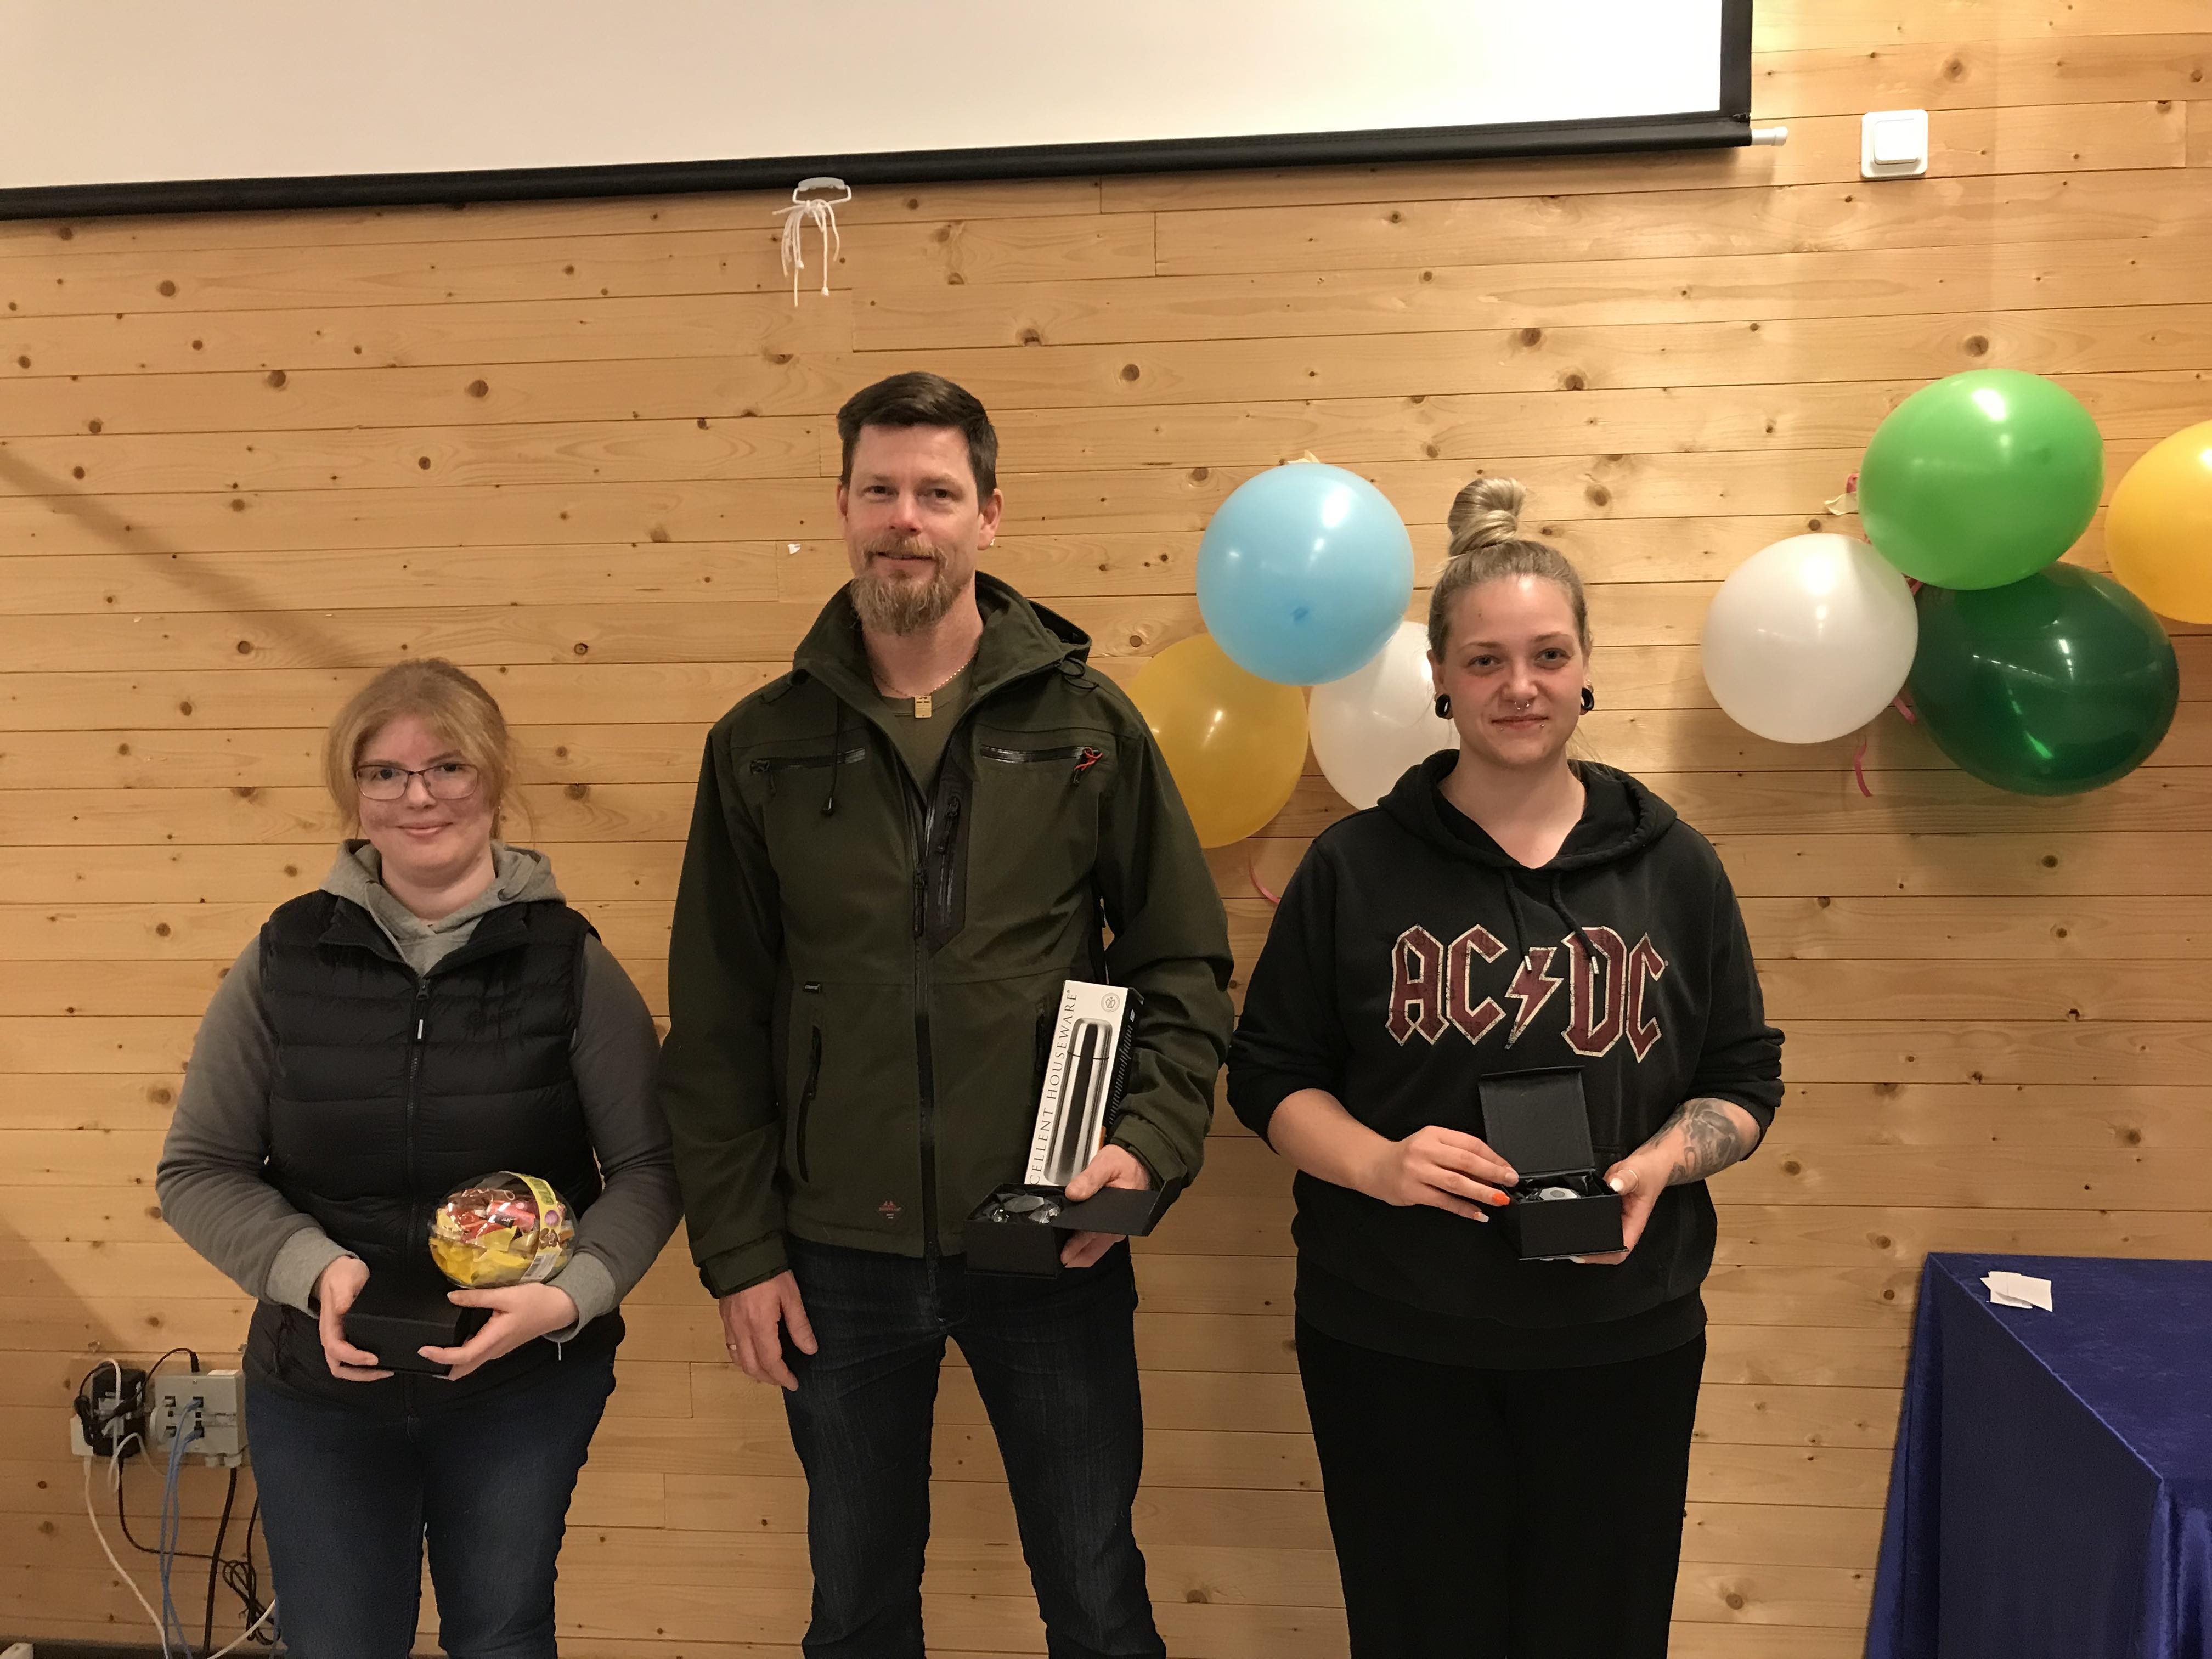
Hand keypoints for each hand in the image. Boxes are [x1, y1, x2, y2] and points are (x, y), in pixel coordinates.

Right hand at [313, 1256, 391, 1381]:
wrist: (337, 1271)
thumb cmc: (342, 1275)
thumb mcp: (345, 1279)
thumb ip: (344, 1293)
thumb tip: (343, 1308)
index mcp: (330, 1326)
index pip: (337, 1350)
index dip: (355, 1358)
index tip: (374, 1358)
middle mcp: (331, 1337)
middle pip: (339, 1367)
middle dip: (360, 1374)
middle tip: (384, 1370)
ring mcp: (338, 1339)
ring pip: (344, 1367)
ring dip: (362, 1373)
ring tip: (385, 1370)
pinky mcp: (346, 1338)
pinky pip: (351, 1360)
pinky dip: (363, 1367)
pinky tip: (382, 1362)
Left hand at [418, 1282, 579, 1379]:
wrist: (560, 1308)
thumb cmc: (535, 1301)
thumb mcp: (506, 1295)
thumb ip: (477, 1297)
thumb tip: (450, 1297)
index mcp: (493, 1339)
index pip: (461, 1356)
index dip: (440, 1356)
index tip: (423, 1349)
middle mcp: (494, 1350)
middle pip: (464, 1368)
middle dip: (443, 1368)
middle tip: (423, 1358)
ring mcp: (498, 1349)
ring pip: (471, 1363)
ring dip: (452, 1362)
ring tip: (434, 1351)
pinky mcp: (502, 1344)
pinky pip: (478, 1356)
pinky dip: (463, 1355)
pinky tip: (456, 1343)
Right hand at [719, 1271, 816, 1390]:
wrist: (741, 1252)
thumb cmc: (769, 1272)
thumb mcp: (791, 1296)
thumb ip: (799, 1325)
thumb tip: (810, 1350)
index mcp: (760, 1326)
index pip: (771, 1362)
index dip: (782, 1377)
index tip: (794, 1383)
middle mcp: (741, 1330)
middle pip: (752, 1366)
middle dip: (768, 1378)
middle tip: (783, 1381)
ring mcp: (729, 1325)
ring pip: (738, 1359)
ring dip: (753, 1371)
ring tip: (768, 1374)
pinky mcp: (724, 1317)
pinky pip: (730, 1347)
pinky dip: (741, 1358)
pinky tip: (750, 1355)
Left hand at [1060, 1144, 1151, 1269]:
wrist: (1142, 1162)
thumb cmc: (1126, 1164)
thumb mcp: (1106, 1165)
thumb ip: (1089, 1179)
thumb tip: (1074, 1193)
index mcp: (1116, 1218)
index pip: (1091, 1237)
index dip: (1075, 1247)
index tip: (1062, 1254)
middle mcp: (1117, 1228)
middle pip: (1093, 1250)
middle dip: (1075, 1256)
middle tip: (1058, 1257)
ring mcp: (1116, 1229)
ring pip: (1096, 1248)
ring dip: (1080, 1252)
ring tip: (1063, 1252)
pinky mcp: (1114, 1226)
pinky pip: (1099, 1241)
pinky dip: (1086, 1245)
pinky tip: (1074, 1242)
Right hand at [1358, 1126, 1516, 1220]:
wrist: (1374, 1166)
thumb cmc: (1408, 1156)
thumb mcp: (1431, 1144)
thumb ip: (1457, 1153)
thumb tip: (1491, 1171)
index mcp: (1433, 1134)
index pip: (1470, 1143)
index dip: (1492, 1157)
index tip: (1507, 1168)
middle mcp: (1425, 1151)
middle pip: (1465, 1161)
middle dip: (1492, 1172)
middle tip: (1510, 1181)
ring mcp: (1417, 1172)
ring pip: (1456, 1182)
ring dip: (1482, 1192)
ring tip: (1500, 1199)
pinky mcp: (1413, 1191)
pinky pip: (1444, 1201)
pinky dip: (1464, 1209)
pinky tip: (1479, 1214)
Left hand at [1575, 1151, 1666, 1264]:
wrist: (1651, 1162)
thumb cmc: (1650, 1172)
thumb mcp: (1638, 1174)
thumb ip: (1626, 1179)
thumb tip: (1615, 1185)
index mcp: (1634, 1223)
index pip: (1620, 1250)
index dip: (1603, 1257)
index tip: (1585, 1255)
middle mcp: (1625, 1223)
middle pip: (1607, 1247)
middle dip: (1589, 1250)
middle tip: (1570, 1247)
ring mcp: (1616, 1215)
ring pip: (1600, 1232)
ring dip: (1585, 1234)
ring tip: (1567, 1232)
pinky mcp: (1608, 1205)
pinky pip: (1595, 1215)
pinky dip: (1584, 1215)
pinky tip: (1573, 1213)